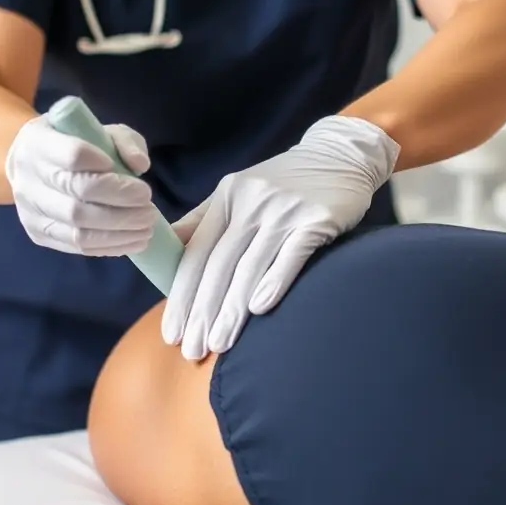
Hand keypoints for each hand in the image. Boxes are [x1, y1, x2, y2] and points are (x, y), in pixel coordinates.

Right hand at [6, 113, 153, 254]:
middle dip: (121, 202)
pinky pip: (77, 246)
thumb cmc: (72, 143)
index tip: (135, 176)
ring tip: (147, 227)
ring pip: (78, 227)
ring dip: (120, 230)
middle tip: (149, 207)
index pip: (72, 156)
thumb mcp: (99, 130)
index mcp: (39, 143)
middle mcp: (28, 178)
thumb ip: (123, 141)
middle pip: (78, 195)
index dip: (106, 167)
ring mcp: (30, 210)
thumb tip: (140, 166)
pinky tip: (134, 241)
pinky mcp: (38, 234)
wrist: (29, 166)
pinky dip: (111, 246)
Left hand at [162, 115, 399, 359]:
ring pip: (250, 266)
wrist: (340, 154)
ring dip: (232, 310)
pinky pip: (292, 254)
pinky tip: (260, 310)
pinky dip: (274, 282)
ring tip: (220, 344)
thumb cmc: (284, 182)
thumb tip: (165, 250)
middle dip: (202, 312)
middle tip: (192, 350)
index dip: (181, 296)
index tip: (172, 333)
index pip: (195, 254)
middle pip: (219, 265)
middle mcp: (251, 202)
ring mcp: (285, 209)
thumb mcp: (238, 191)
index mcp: (226, 198)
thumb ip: (203, 220)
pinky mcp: (318, 217)